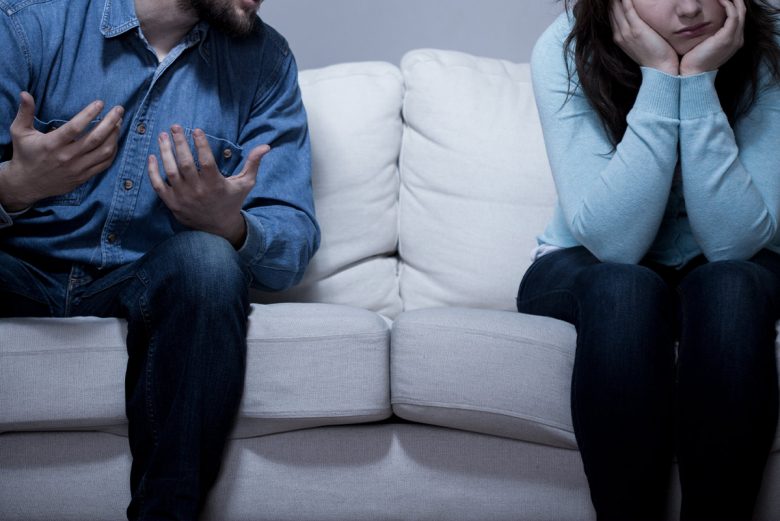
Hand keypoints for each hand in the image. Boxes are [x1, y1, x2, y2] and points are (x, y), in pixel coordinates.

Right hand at [0, 92, 122, 211]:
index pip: (75, 127)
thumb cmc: (25, 154)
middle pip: (95, 138)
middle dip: (111, 122)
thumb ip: (24, 112)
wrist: (27, 184)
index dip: (89, 114)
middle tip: (119, 109)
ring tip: (119, 122)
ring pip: (104, 151)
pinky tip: (115, 140)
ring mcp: (78, 168)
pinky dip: (113, 151)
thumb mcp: (20, 132)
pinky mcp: (84, 176)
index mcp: (52, 144)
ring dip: (115, 136)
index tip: (100, 103)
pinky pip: (104, 164)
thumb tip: (25, 93)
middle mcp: (67, 157)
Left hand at [147, 125, 270, 246]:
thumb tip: (266, 146)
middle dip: (179, 142)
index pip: (206, 160)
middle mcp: (198, 191)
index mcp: (215, 184)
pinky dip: (153, 171)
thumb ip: (253, 163)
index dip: (200, 144)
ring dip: (165, 152)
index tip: (196, 130)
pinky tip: (152, 157)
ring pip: (170, 171)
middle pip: (185, 163)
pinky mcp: (172, 203)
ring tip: (162, 136)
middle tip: (174, 126)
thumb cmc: (232, 201)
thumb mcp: (245, 183)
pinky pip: (158, 185)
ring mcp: (183, 197)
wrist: (219, 228)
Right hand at [610, 0, 679, 74]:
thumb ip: (636, 32)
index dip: (611, 3)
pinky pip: (628, 9)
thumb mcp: (640, 44)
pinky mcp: (636, 29)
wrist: (660, 71)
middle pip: (611, 9)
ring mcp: (626, 32)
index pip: (611, 15)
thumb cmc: (655, 57)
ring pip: (617, 7)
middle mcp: (619, 34)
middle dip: (611, 0)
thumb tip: (640, 23)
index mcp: (619, 37)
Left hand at [680, 0, 744, 75]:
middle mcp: (737, 39)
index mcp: (733, 40)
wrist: (692, 74)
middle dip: (735, 0)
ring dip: (733, 0)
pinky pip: (733, 15)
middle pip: (742, 12)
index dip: (733, 5)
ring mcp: (734, 38)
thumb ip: (707, 35)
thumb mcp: (703, 44)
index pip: (738, 18)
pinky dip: (728, 5)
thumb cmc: (693, 60)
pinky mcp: (727, 37)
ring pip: (740, 11)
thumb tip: (698, 24)